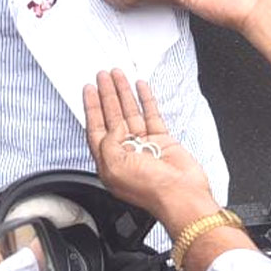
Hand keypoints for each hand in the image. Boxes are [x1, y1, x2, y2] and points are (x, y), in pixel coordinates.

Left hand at [84, 70, 217, 229]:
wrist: (182, 195)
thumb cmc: (151, 190)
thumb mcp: (116, 167)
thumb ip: (108, 142)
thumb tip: (114, 127)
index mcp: (109, 161)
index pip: (96, 127)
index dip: (91, 107)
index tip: (89, 89)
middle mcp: (125, 152)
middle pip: (112, 115)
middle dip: (106, 94)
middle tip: (103, 76)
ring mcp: (144, 145)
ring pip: (130, 111)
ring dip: (123, 92)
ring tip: (118, 75)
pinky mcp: (161, 140)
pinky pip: (151, 114)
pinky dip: (146, 99)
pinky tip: (141, 87)